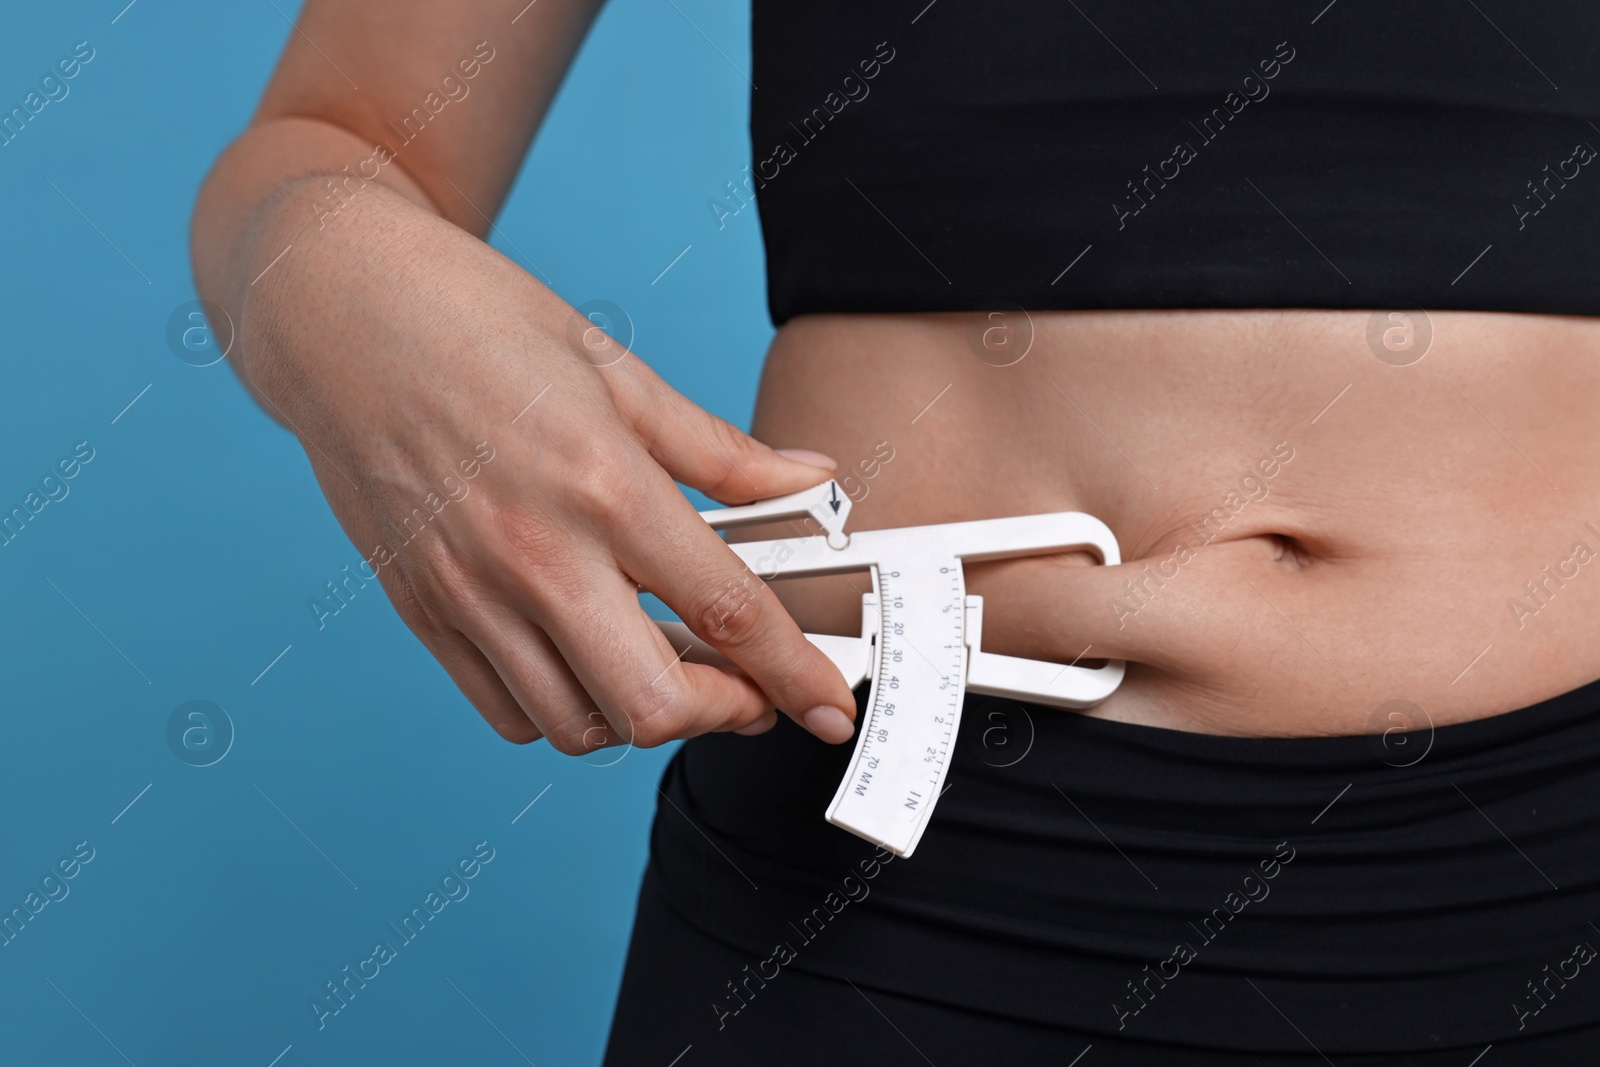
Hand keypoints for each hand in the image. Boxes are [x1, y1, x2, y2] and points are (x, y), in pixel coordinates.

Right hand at [240, 184, 858, 751]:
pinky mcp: (421, 610)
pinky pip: (505, 711)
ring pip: (576, 726)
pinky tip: (588, 659)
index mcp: (602, 482)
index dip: (795, 673)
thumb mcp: (619, 370)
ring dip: (641, 715)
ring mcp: (467, 591)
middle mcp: (533, 553)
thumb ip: (723, 451)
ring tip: (667, 665)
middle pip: (652, 704)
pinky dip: (564, 710)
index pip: (726, 610)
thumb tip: (813, 480)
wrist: (335, 305)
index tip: (833, 707)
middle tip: (747, 685)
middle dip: (723, 713)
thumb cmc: (479, 321)